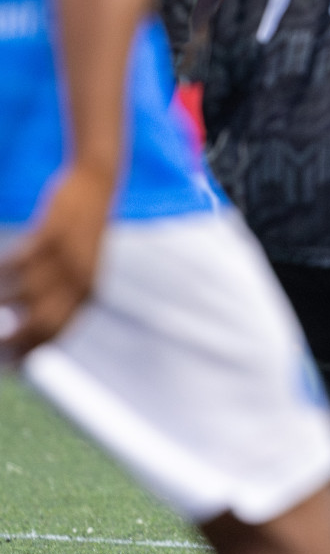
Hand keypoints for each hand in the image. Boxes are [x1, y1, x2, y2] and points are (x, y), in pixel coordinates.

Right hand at [0, 165, 114, 357]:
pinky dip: (1, 273)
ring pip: (25, 293)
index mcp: (87, 294)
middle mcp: (80, 281)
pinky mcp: (53, 236)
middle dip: (13, 340)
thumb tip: (29, 320)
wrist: (95, 187)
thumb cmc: (79, 233)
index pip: (58, 333)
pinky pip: (19, 262)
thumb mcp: (78, 267)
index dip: (30, 352)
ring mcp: (67, 260)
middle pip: (42, 322)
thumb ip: (60, 294)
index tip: (8, 366)